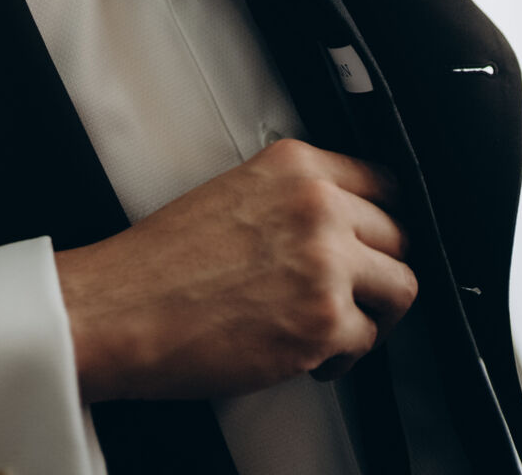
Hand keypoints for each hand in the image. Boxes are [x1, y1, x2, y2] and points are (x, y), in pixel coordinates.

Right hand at [53, 139, 416, 402]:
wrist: (122, 308)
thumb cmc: (161, 262)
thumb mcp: (234, 194)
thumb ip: (293, 198)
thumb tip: (338, 224)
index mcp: (295, 165)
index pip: (382, 181)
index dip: (383, 218)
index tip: (380, 238)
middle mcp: (317, 205)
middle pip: (399, 234)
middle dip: (379, 269)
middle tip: (357, 290)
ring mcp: (326, 262)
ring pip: (399, 288)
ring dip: (372, 313)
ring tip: (338, 325)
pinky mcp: (324, 321)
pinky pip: (367, 341)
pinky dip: (343, 357)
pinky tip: (309, 353)